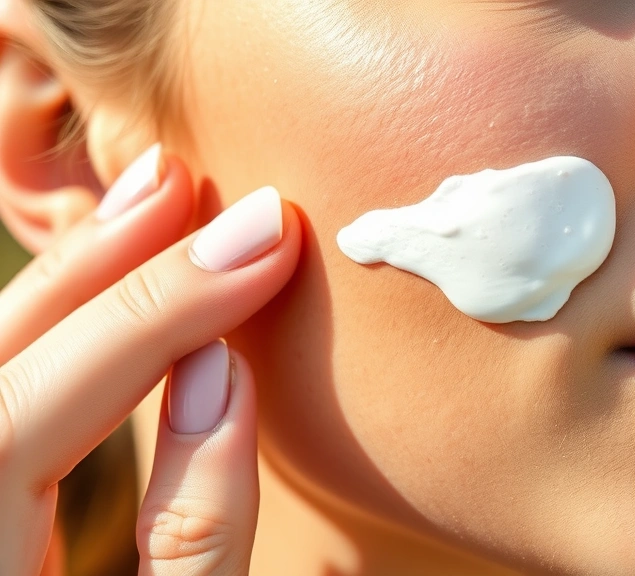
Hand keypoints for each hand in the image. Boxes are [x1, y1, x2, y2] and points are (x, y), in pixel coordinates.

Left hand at [0, 145, 300, 574]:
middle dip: (97, 270)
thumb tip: (227, 373)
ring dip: (73, 281)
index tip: (262, 250)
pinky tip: (118, 282)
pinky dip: (59, 326)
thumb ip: (197, 534)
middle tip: (191, 186)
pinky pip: (8, 387)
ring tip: (155, 203)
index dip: (147, 324)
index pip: (13, 428)